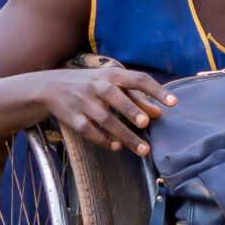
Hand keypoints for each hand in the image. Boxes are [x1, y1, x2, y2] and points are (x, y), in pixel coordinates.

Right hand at [39, 66, 173, 154]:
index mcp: (112, 75)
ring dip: (124, 135)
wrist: (51, 87)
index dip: (157, 90)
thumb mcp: (112, 85)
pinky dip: (103, 140)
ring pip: (105, 120)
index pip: (138, 79)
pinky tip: (116, 147)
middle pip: (117, 98)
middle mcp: (98, 86)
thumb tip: (159, 113)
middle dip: (131, 110)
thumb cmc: (90, 85)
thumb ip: (137, 98)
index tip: (174, 103)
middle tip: (146, 123)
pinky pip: (89, 131)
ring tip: (143, 149)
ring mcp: (84, 102)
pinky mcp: (73, 118)